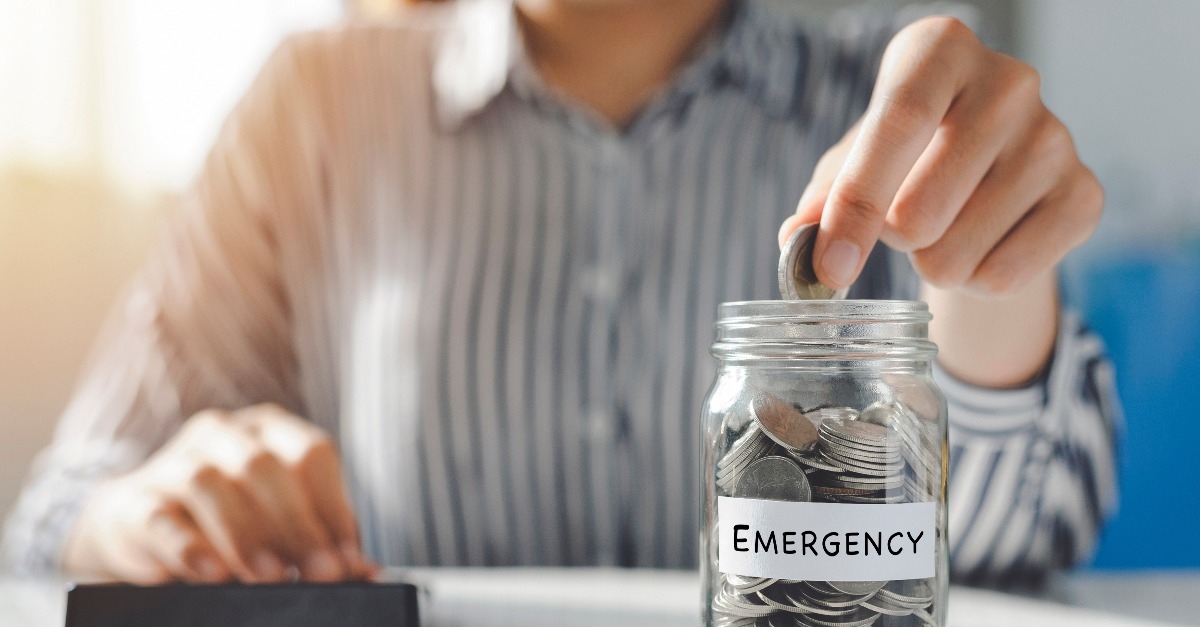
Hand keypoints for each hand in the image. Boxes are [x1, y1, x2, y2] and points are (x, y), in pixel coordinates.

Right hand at [64, 404, 376, 583]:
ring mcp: (172, 461)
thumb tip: (367, 572)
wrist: (140, 522)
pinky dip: (187, 546)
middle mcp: (222, 434)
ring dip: (246, 535)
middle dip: (297, 524)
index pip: (311, 453)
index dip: (334, 507)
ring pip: (210, 485)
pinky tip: (212, 573)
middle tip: (321, 575)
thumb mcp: (279, 520)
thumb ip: (321, 538)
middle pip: (264, 466)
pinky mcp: (133, 500)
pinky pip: (158, 518)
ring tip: (272, 578)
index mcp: (268, 429)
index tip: (348, 559)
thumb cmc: (229, 517)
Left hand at [779, 16, 1102, 295]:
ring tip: (945, 230)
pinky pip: (1003, 278)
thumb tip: (795, 240)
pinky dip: (974, 283)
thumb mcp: (852, 159)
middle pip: (920, 210)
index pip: (898, 124)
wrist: (988, 168)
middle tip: (902, 223)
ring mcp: (1057, 137)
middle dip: (892, 240)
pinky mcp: (1085, 195)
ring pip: (957, 254)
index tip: (829, 265)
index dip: (857, 203)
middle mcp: (1009, 81)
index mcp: (940, 50)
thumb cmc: (906, 154)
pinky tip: (982, 246)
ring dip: (933, 264)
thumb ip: (822, 197)